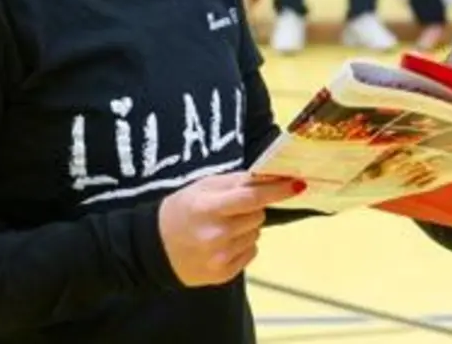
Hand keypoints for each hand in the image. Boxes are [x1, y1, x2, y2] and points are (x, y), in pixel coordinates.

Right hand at [157, 173, 303, 286]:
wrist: (154, 248)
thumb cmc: (183, 210)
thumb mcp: (204, 187)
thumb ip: (237, 181)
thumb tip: (271, 176)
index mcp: (208, 208)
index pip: (252, 198)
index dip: (277, 190)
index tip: (297, 185)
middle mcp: (214, 235)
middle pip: (258, 216)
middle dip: (251, 210)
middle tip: (230, 210)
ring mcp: (219, 257)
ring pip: (255, 235)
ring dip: (246, 229)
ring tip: (221, 228)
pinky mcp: (222, 275)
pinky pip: (251, 253)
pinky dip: (242, 246)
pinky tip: (222, 244)